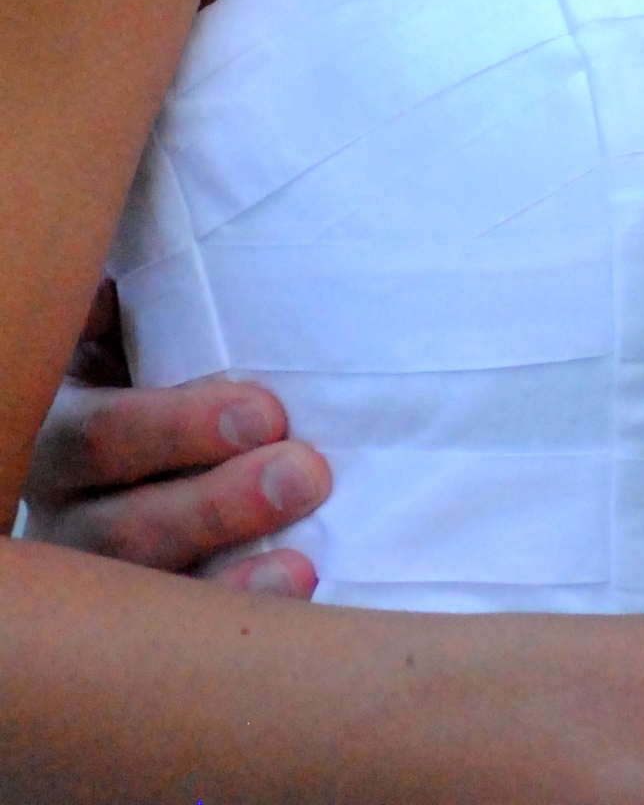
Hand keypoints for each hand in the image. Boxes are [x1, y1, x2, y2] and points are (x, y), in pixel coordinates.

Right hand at [20, 283, 330, 595]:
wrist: (144, 420)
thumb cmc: (145, 351)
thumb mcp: (120, 323)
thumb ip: (121, 304)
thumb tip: (122, 291)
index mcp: (58, 426)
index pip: (103, 436)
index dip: (176, 429)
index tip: (265, 413)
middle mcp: (66, 510)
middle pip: (124, 530)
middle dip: (217, 506)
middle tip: (303, 474)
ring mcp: (96, 577)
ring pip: (149, 598)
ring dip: (231, 580)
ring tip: (302, 561)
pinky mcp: (140, 615)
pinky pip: (181, 634)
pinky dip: (240, 614)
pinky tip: (293, 595)